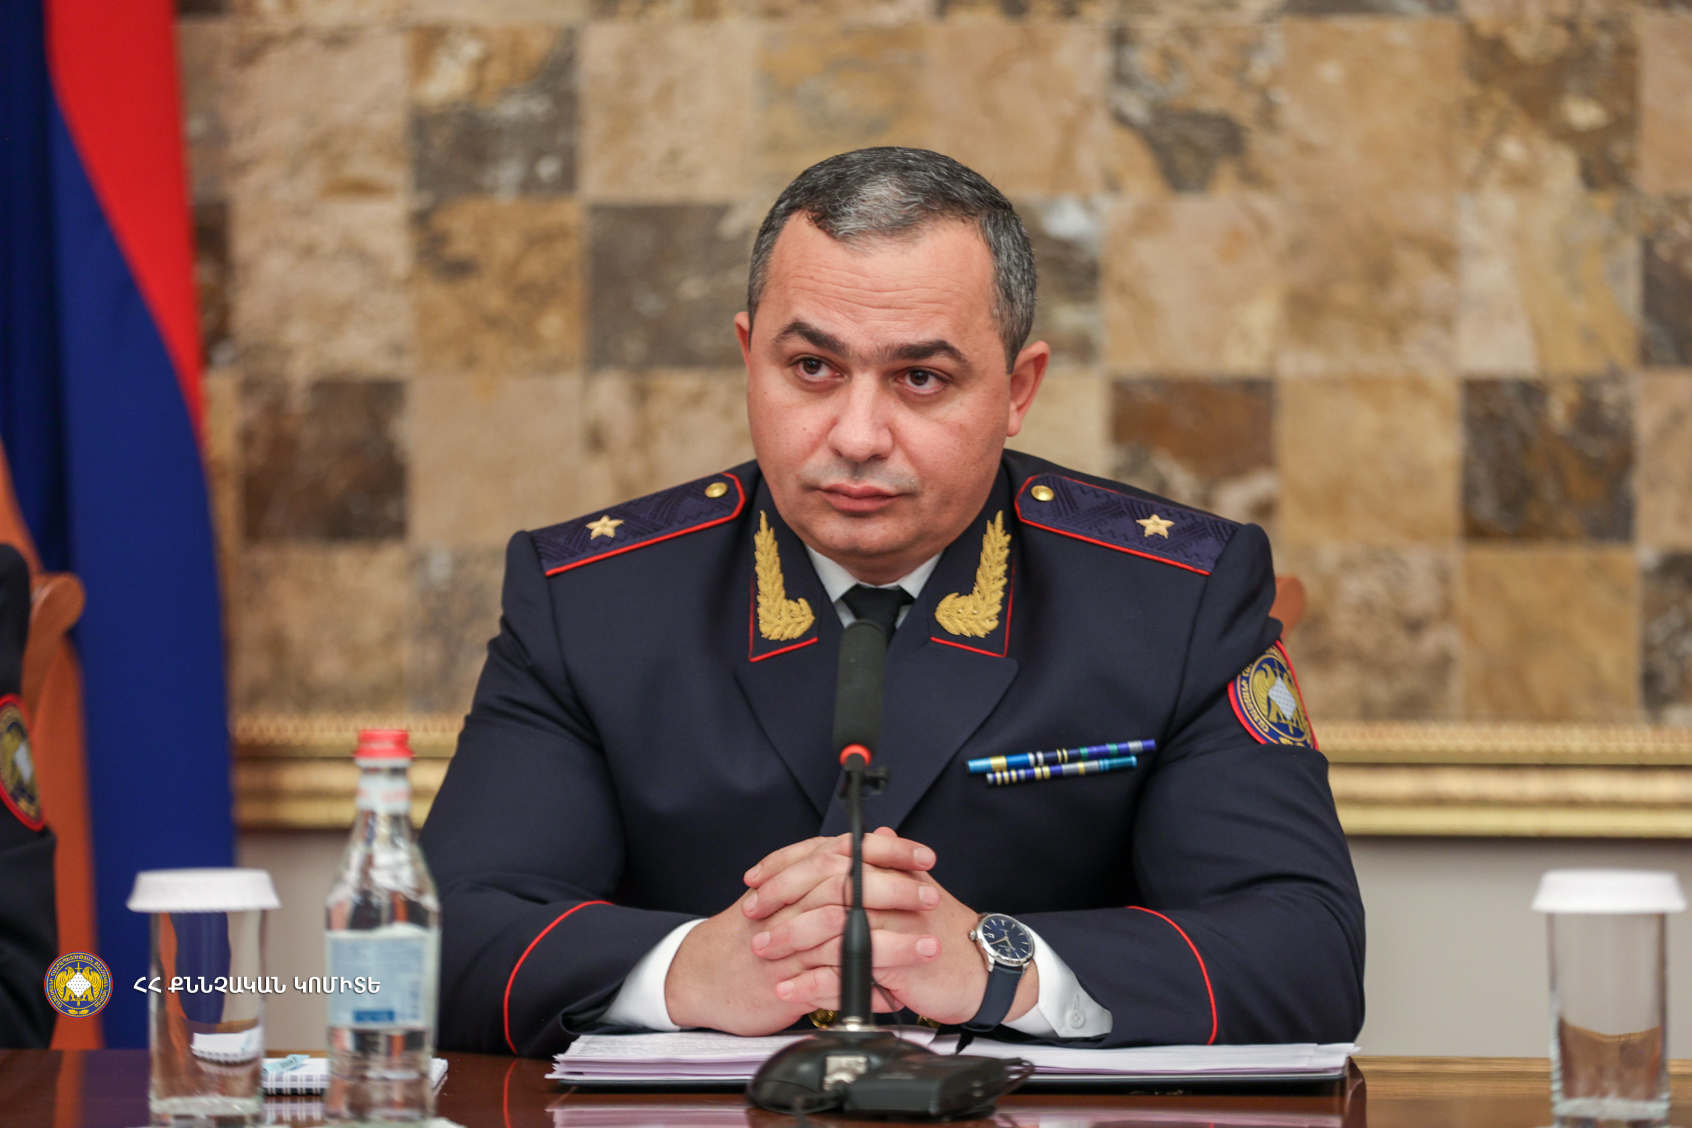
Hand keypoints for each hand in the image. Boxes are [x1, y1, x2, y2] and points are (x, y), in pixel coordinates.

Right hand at [663, 833, 940, 1032]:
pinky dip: (863, 988)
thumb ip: (834, 866)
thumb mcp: (789, 890)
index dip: (889, 852)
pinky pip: (830, 983)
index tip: (925, 856)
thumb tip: (880, 839)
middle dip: (895, 891)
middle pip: (848, 887)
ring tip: (927, 948)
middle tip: (931, 897)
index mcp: (796, 878)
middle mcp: (791, 904)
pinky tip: (892, 993)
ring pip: (845, 936)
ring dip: (891, 944)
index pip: (847, 852)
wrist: (700, 972)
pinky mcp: (784, 980)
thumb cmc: (751, 931)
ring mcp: (788, 943)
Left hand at [747, 828, 1040, 1026]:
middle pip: (822, 884)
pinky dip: (812, 983)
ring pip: (828, 926)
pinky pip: (844, 971)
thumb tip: (879, 834)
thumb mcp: (916, 889)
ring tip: (762, 952)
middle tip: (750, 913)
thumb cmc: (944, 932)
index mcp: (887, 870)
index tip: (755, 877)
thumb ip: (891, 864)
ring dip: (790, 939)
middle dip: (780, 898)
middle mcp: (886, 890)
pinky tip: (788, 990)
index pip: (827, 855)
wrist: (981, 969)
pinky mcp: (894, 962)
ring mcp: (890, 924)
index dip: (787, 864)